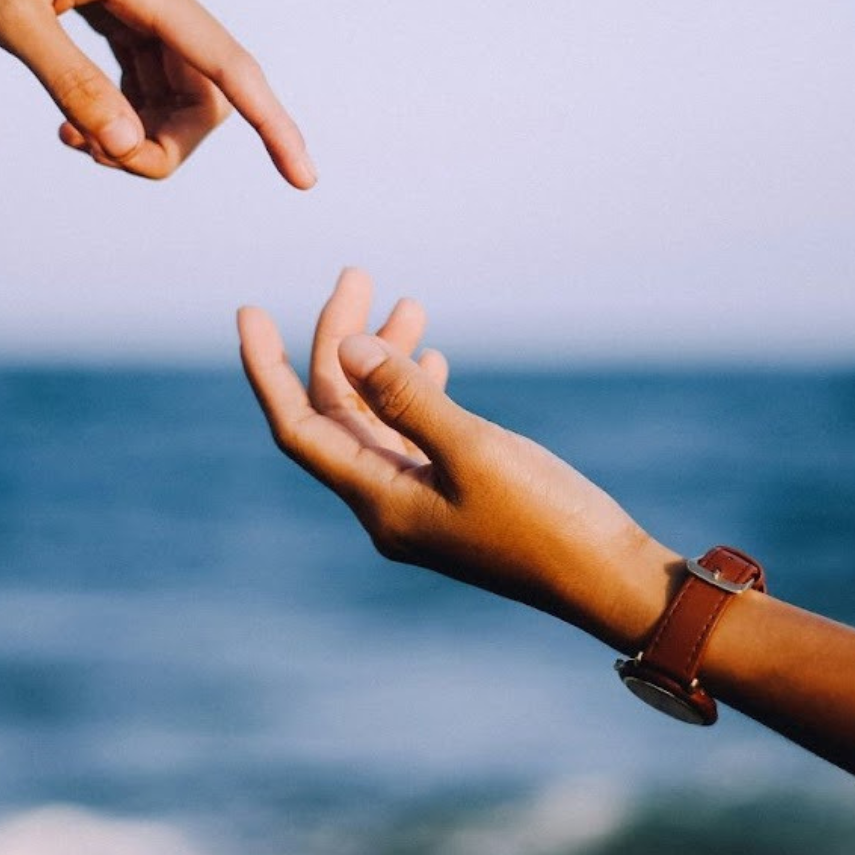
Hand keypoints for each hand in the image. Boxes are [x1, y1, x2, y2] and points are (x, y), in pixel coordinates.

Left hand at [0, 0, 314, 186]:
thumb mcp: (10, 17)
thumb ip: (70, 82)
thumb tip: (124, 144)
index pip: (227, 65)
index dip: (272, 126)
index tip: (304, 180)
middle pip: (203, 89)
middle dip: (164, 141)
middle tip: (95, 159)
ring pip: (175, 81)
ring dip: (139, 127)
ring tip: (72, 141)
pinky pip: (146, 62)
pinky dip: (123, 102)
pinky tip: (76, 122)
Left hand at [237, 269, 679, 649]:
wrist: (606, 579)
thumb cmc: (545, 522)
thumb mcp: (474, 450)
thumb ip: (409, 398)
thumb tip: (348, 349)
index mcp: (378, 501)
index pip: (298, 426)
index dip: (268, 369)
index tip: (248, 311)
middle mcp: (387, 503)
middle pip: (338, 410)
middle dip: (340, 340)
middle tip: (357, 275)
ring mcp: (421, 502)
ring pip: (378, 417)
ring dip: (385, 357)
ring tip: (408, 302)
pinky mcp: (456, 497)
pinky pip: (414, 435)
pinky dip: (416, 389)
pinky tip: (433, 356)